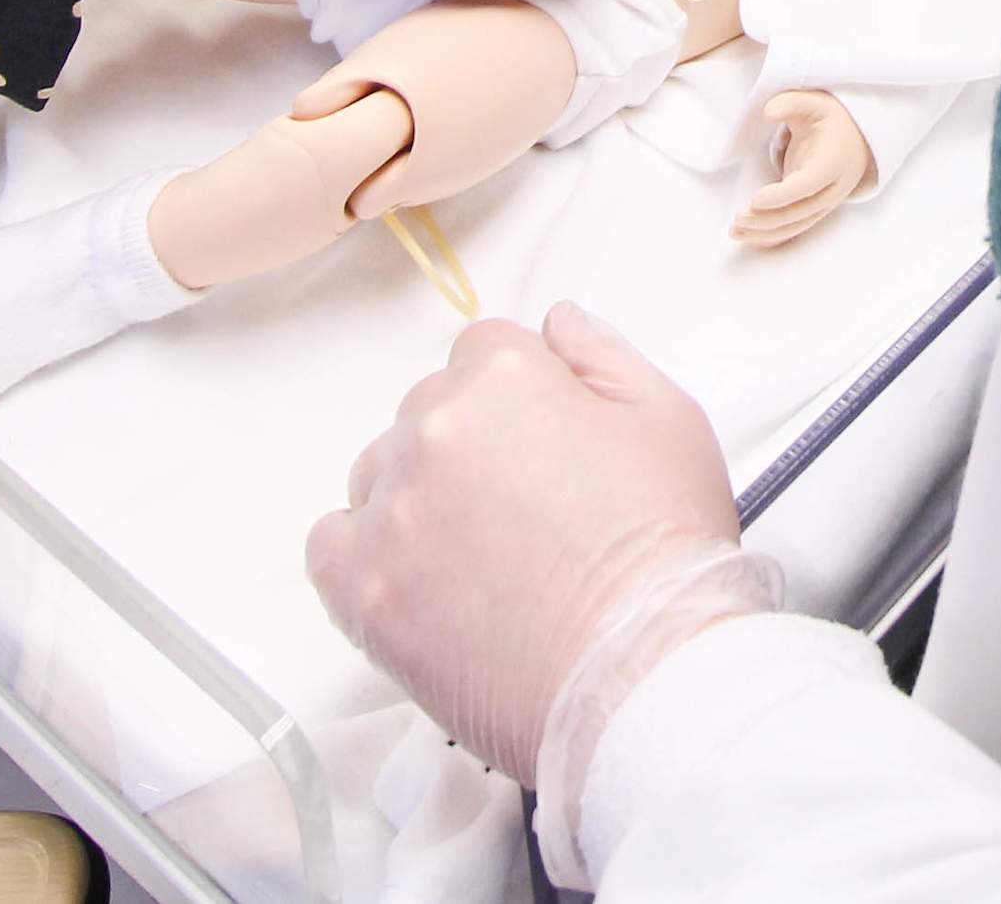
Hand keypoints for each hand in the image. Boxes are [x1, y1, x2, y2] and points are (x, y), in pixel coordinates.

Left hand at [307, 305, 773, 797]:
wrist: (642, 677)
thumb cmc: (665, 556)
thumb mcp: (671, 421)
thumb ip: (604, 356)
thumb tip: (557, 324)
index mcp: (504, 379)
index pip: (483, 350)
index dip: (522, 398)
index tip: (544, 448)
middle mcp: (434, 431)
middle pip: (428, 410)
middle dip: (471, 447)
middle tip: (527, 513)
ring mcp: (393, 513)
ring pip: (378, 475)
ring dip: (417, 498)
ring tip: (482, 558)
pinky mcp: (364, 592)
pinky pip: (330, 545)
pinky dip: (363, 552)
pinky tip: (416, 577)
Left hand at [731, 90, 872, 246]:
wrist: (858, 137)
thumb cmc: (832, 119)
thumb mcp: (815, 102)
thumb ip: (790, 103)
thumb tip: (768, 112)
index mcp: (834, 161)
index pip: (808, 184)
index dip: (782, 195)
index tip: (755, 199)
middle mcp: (833, 188)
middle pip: (800, 211)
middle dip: (767, 218)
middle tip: (737, 217)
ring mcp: (825, 202)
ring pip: (796, 225)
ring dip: (765, 232)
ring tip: (734, 231)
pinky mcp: (814, 209)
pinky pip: (794, 227)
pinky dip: (772, 236)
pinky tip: (749, 238)